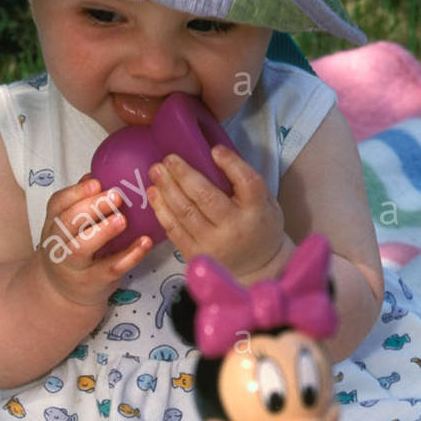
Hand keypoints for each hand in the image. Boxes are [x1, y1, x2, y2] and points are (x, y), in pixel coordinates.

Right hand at [34, 173, 152, 307]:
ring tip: (123, 219)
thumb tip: (99, 174)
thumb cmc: (73, 249)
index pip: (57, 204)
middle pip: (66, 224)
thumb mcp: (72, 226)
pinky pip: (110, 269)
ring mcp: (74, 265)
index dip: (75, 193)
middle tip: (115, 196)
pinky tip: (144, 242)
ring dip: (102, 232)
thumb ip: (83, 202)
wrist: (63, 292)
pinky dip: (129, 256)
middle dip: (89, 208)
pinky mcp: (93, 282)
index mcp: (55, 223)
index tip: (96, 183)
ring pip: (80, 248)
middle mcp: (59, 243)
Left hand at [147, 146, 287, 279]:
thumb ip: (245, 182)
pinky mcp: (195, 254)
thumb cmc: (259, 227)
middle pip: (205, 197)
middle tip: (168, 158)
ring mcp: (213, 244)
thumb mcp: (266, 202)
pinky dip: (161, 209)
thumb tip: (213, 153)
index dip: (231, 164)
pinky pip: (173, 229)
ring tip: (156, 171)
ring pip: (184, 212)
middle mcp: (234, 228)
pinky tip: (154, 193)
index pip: (247, 183)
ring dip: (167, 189)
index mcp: (257, 211)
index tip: (215, 151)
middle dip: (183, 174)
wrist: (257, 269)